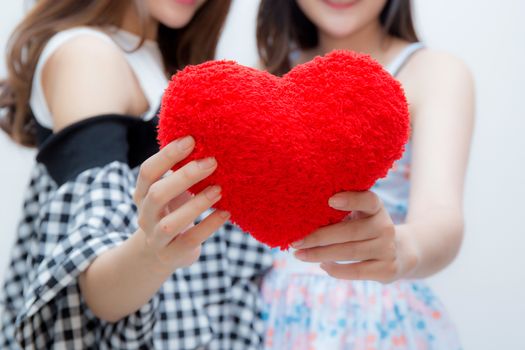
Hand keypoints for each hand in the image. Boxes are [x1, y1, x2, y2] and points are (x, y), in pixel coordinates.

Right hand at [133, 136, 229, 273]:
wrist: (163, 252)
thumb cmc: (172, 210)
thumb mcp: (171, 190)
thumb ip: (180, 171)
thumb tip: (207, 139)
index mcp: (143, 194)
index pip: (148, 172)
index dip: (167, 155)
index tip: (191, 140)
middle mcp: (145, 215)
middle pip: (157, 194)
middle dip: (185, 177)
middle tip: (212, 162)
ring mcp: (156, 237)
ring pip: (171, 223)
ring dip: (197, 204)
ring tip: (219, 189)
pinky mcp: (172, 254)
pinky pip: (190, 240)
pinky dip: (209, 225)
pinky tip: (226, 213)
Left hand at [291, 191, 417, 282]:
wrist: (400, 253)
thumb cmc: (365, 229)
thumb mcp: (360, 216)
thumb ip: (340, 213)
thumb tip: (303, 219)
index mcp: (377, 209)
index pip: (368, 200)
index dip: (351, 200)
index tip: (330, 200)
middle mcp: (385, 227)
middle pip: (350, 231)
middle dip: (319, 237)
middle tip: (296, 242)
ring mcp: (388, 249)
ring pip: (350, 252)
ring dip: (321, 254)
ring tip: (300, 255)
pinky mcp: (387, 270)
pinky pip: (357, 271)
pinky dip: (336, 270)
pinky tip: (322, 265)